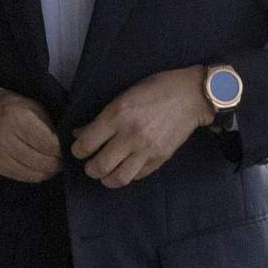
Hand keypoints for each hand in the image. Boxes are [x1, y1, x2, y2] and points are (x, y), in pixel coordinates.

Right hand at [0, 89, 61, 182]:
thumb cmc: (10, 107)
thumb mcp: (30, 106)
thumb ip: (47, 124)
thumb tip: (63, 143)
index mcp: (18, 118)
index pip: (48, 142)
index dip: (61, 149)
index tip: (66, 148)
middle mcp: (7, 137)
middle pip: (41, 161)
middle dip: (56, 163)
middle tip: (63, 160)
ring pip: (32, 173)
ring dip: (47, 172)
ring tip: (54, 166)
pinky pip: (20, 177)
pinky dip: (33, 175)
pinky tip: (40, 169)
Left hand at [71, 65, 214, 188]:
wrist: (190, 95)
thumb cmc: (154, 88)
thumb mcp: (124, 95)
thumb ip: (101, 117)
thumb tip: (79, 133)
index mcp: (117, 114)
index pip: (87, 143)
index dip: (77, 150)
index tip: (78, 150)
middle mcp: (130, 135)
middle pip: (100, 166)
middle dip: (90, 169)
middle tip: (90, 165)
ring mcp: (146, 150)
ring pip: (118, 179)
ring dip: (106, 179)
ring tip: (105, 173)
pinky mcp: (159, 160)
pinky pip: (137, 176)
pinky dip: (127, 175)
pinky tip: (124, 168)